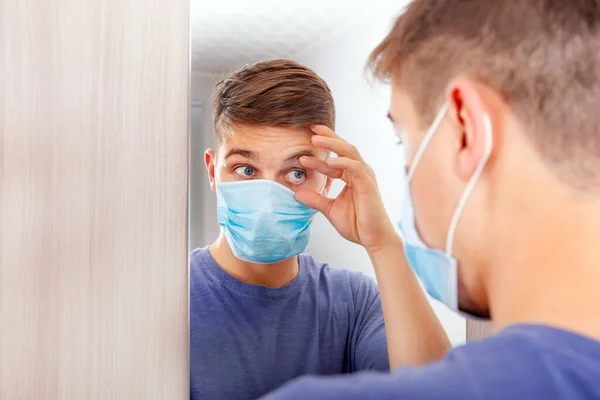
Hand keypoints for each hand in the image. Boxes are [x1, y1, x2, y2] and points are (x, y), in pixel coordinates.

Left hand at [295, 125, 397, 252]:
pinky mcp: (368, 184)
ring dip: (332, 144)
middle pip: (343, 148)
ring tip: (316, 139)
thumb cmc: (357, 224)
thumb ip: (315, 200)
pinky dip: (343, 162)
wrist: (374, 239)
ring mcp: (365, 176)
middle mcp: (359, 172)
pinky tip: (330, 161)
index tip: (301, 154)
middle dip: (328, 137)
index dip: (318, 156)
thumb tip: (296, 193)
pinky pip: (355, 167)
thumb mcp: (330, 210)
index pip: (334, 160)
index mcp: (351, 177)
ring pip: (349, 152)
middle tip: (311, 128)